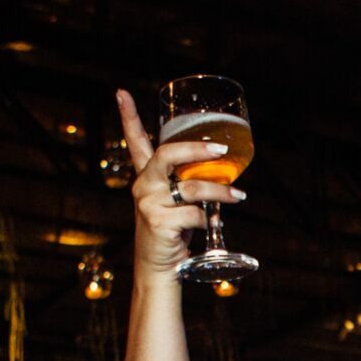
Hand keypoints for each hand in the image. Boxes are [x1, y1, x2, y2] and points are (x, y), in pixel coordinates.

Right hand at [115, 89, 245, 278]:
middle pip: (168, 154)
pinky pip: (195, 214)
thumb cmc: (173, 231)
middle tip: (221, 150)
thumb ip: (188, 182)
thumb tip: (224, 167)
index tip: (121, 92)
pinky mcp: (158, 222)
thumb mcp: (176, 202)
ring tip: (239, 196)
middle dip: (197, 150)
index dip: (128, 116)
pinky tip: (210, 225)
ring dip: (220, 192)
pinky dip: (208, 220)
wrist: (159, 268)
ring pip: (192, 188)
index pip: (135, 141)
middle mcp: (143, 185)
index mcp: (146, 176)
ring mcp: (148, 203)